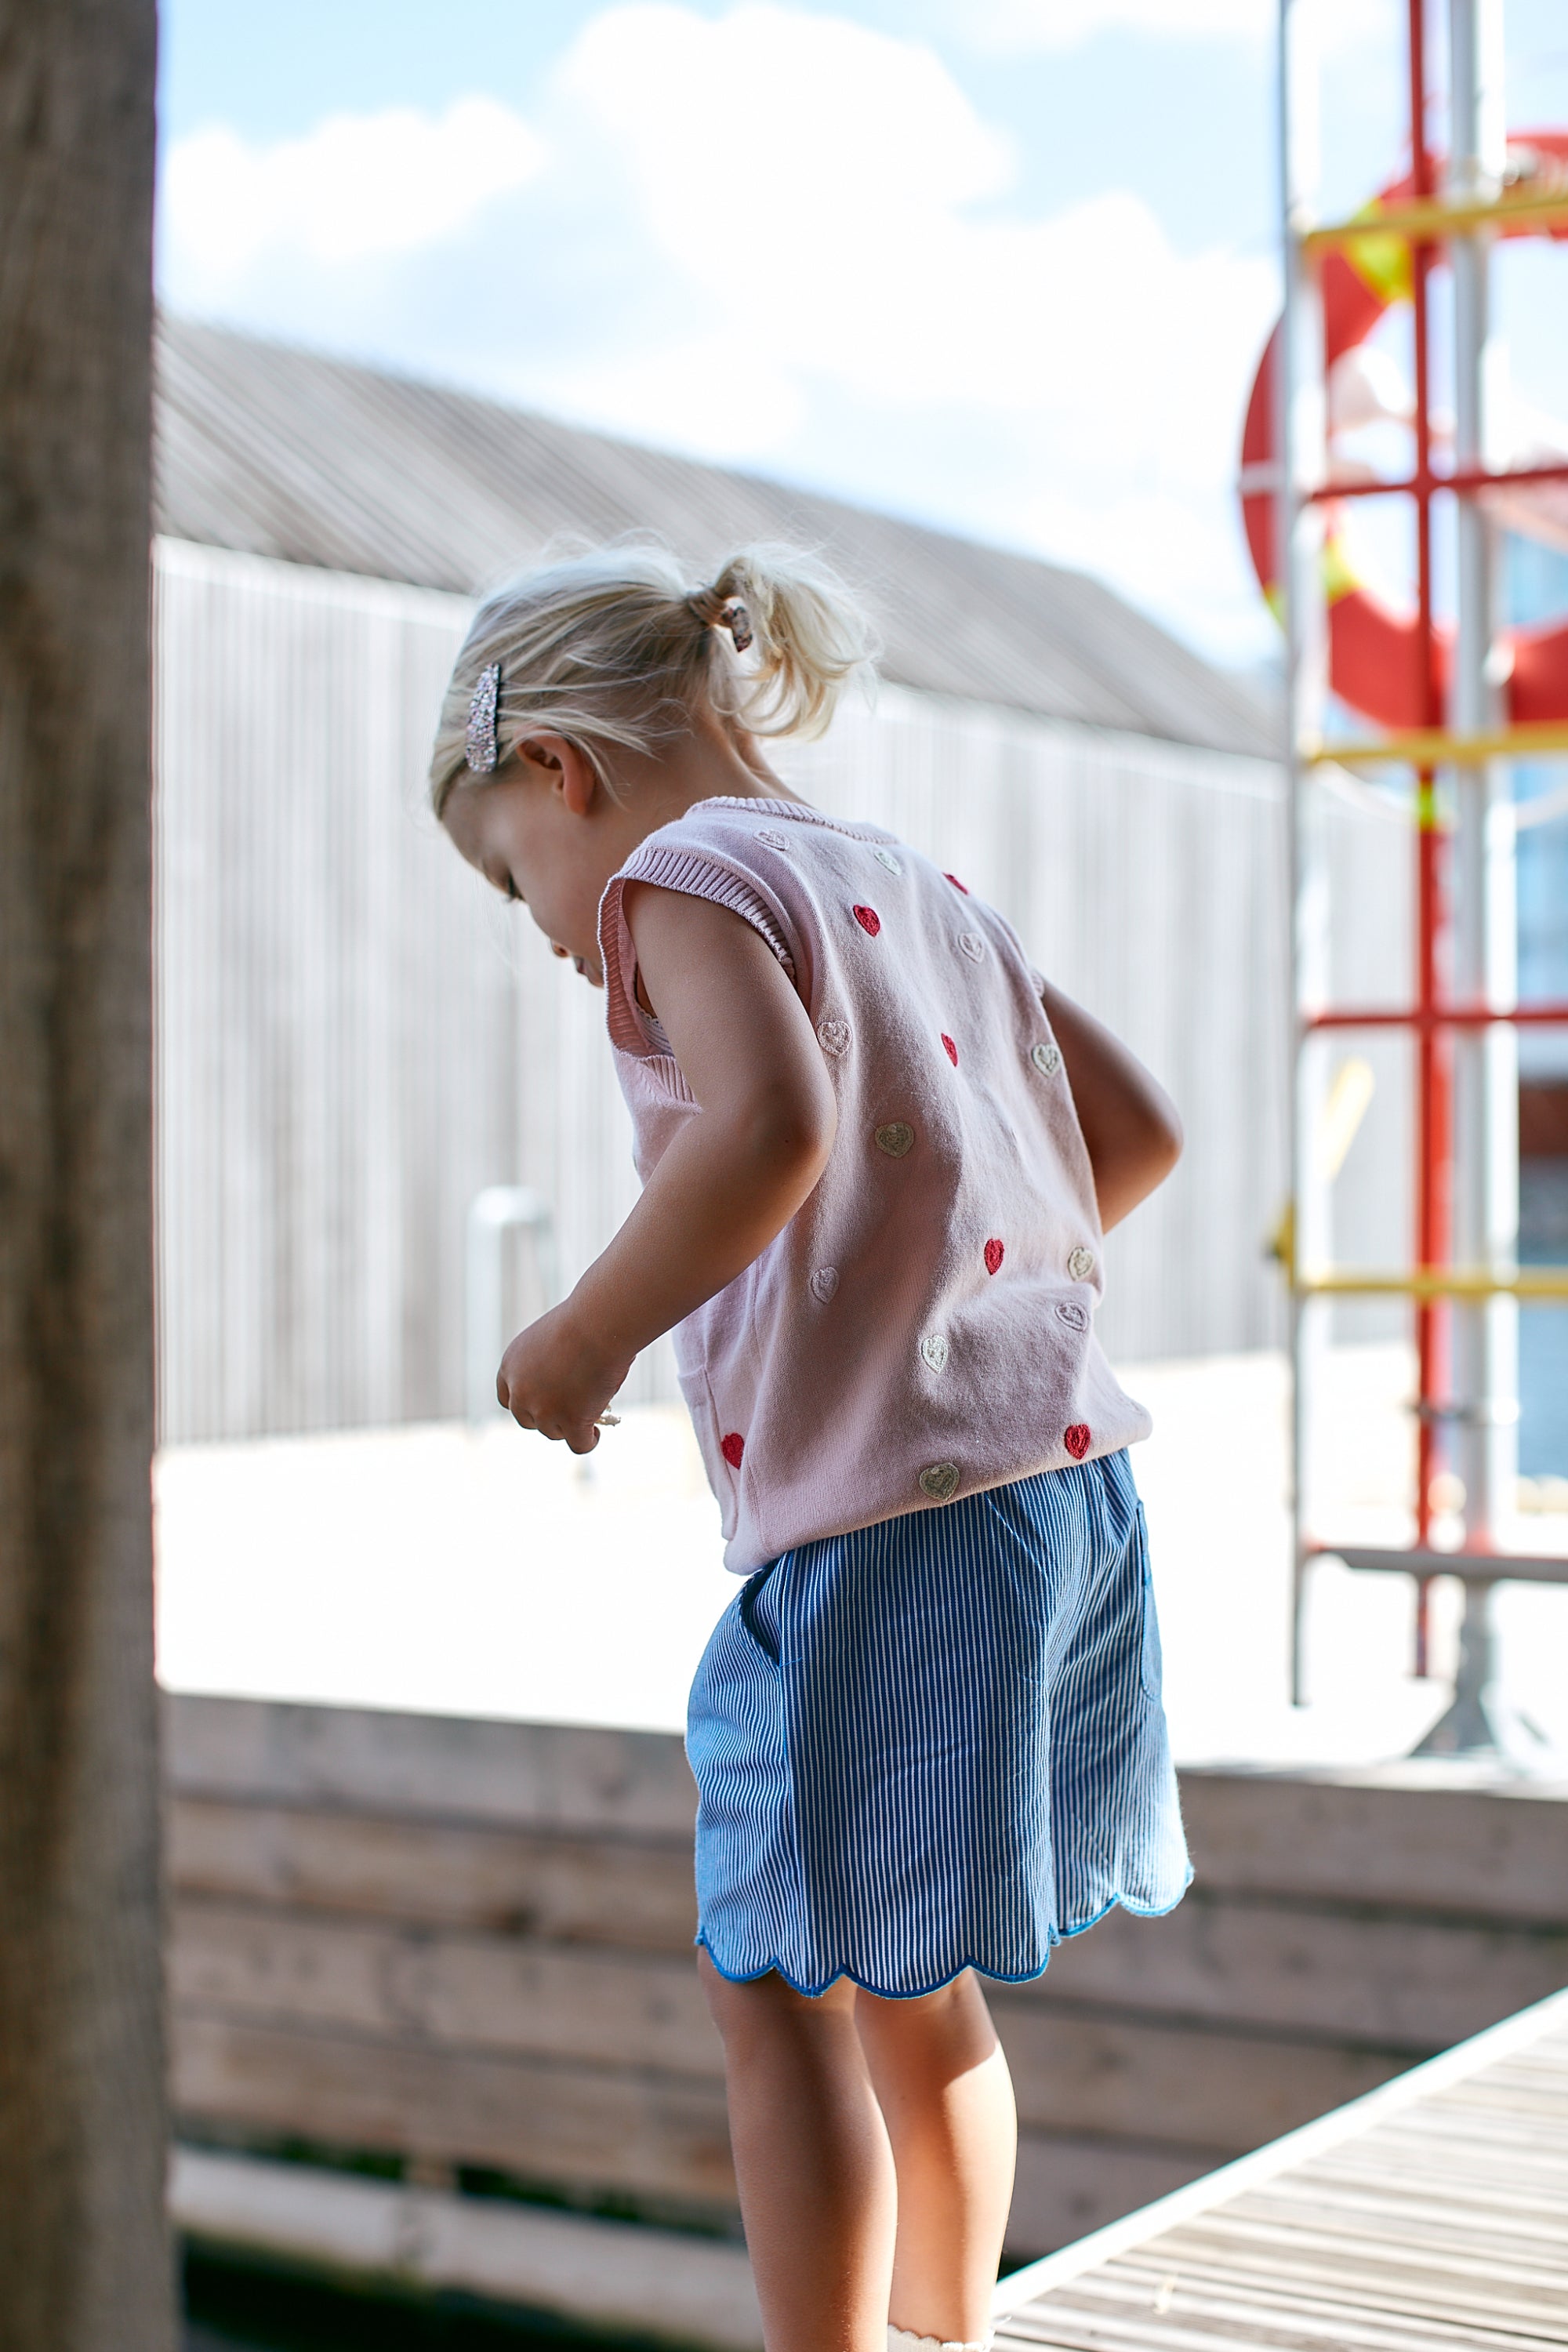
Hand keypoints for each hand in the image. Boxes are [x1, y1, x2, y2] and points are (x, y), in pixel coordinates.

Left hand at [496, 1304, 629, 1452]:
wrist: (599, 1323)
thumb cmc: (584, 1321)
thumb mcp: (552, 1341)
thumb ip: (547, 1368)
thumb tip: (565, 1392)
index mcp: (511, 1366)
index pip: (507, 1398)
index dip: (524, 1405)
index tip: (540, 1405)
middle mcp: (521, 1391)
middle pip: (527, 1420)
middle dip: (546, 1419)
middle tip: (568, 1412)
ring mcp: (545, 1410)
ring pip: (554, 1432)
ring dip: (569, 1428)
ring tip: (589, 1419)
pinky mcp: (572, 1422)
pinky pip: (579, 1444)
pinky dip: (588, 1441)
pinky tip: (596, 1433)